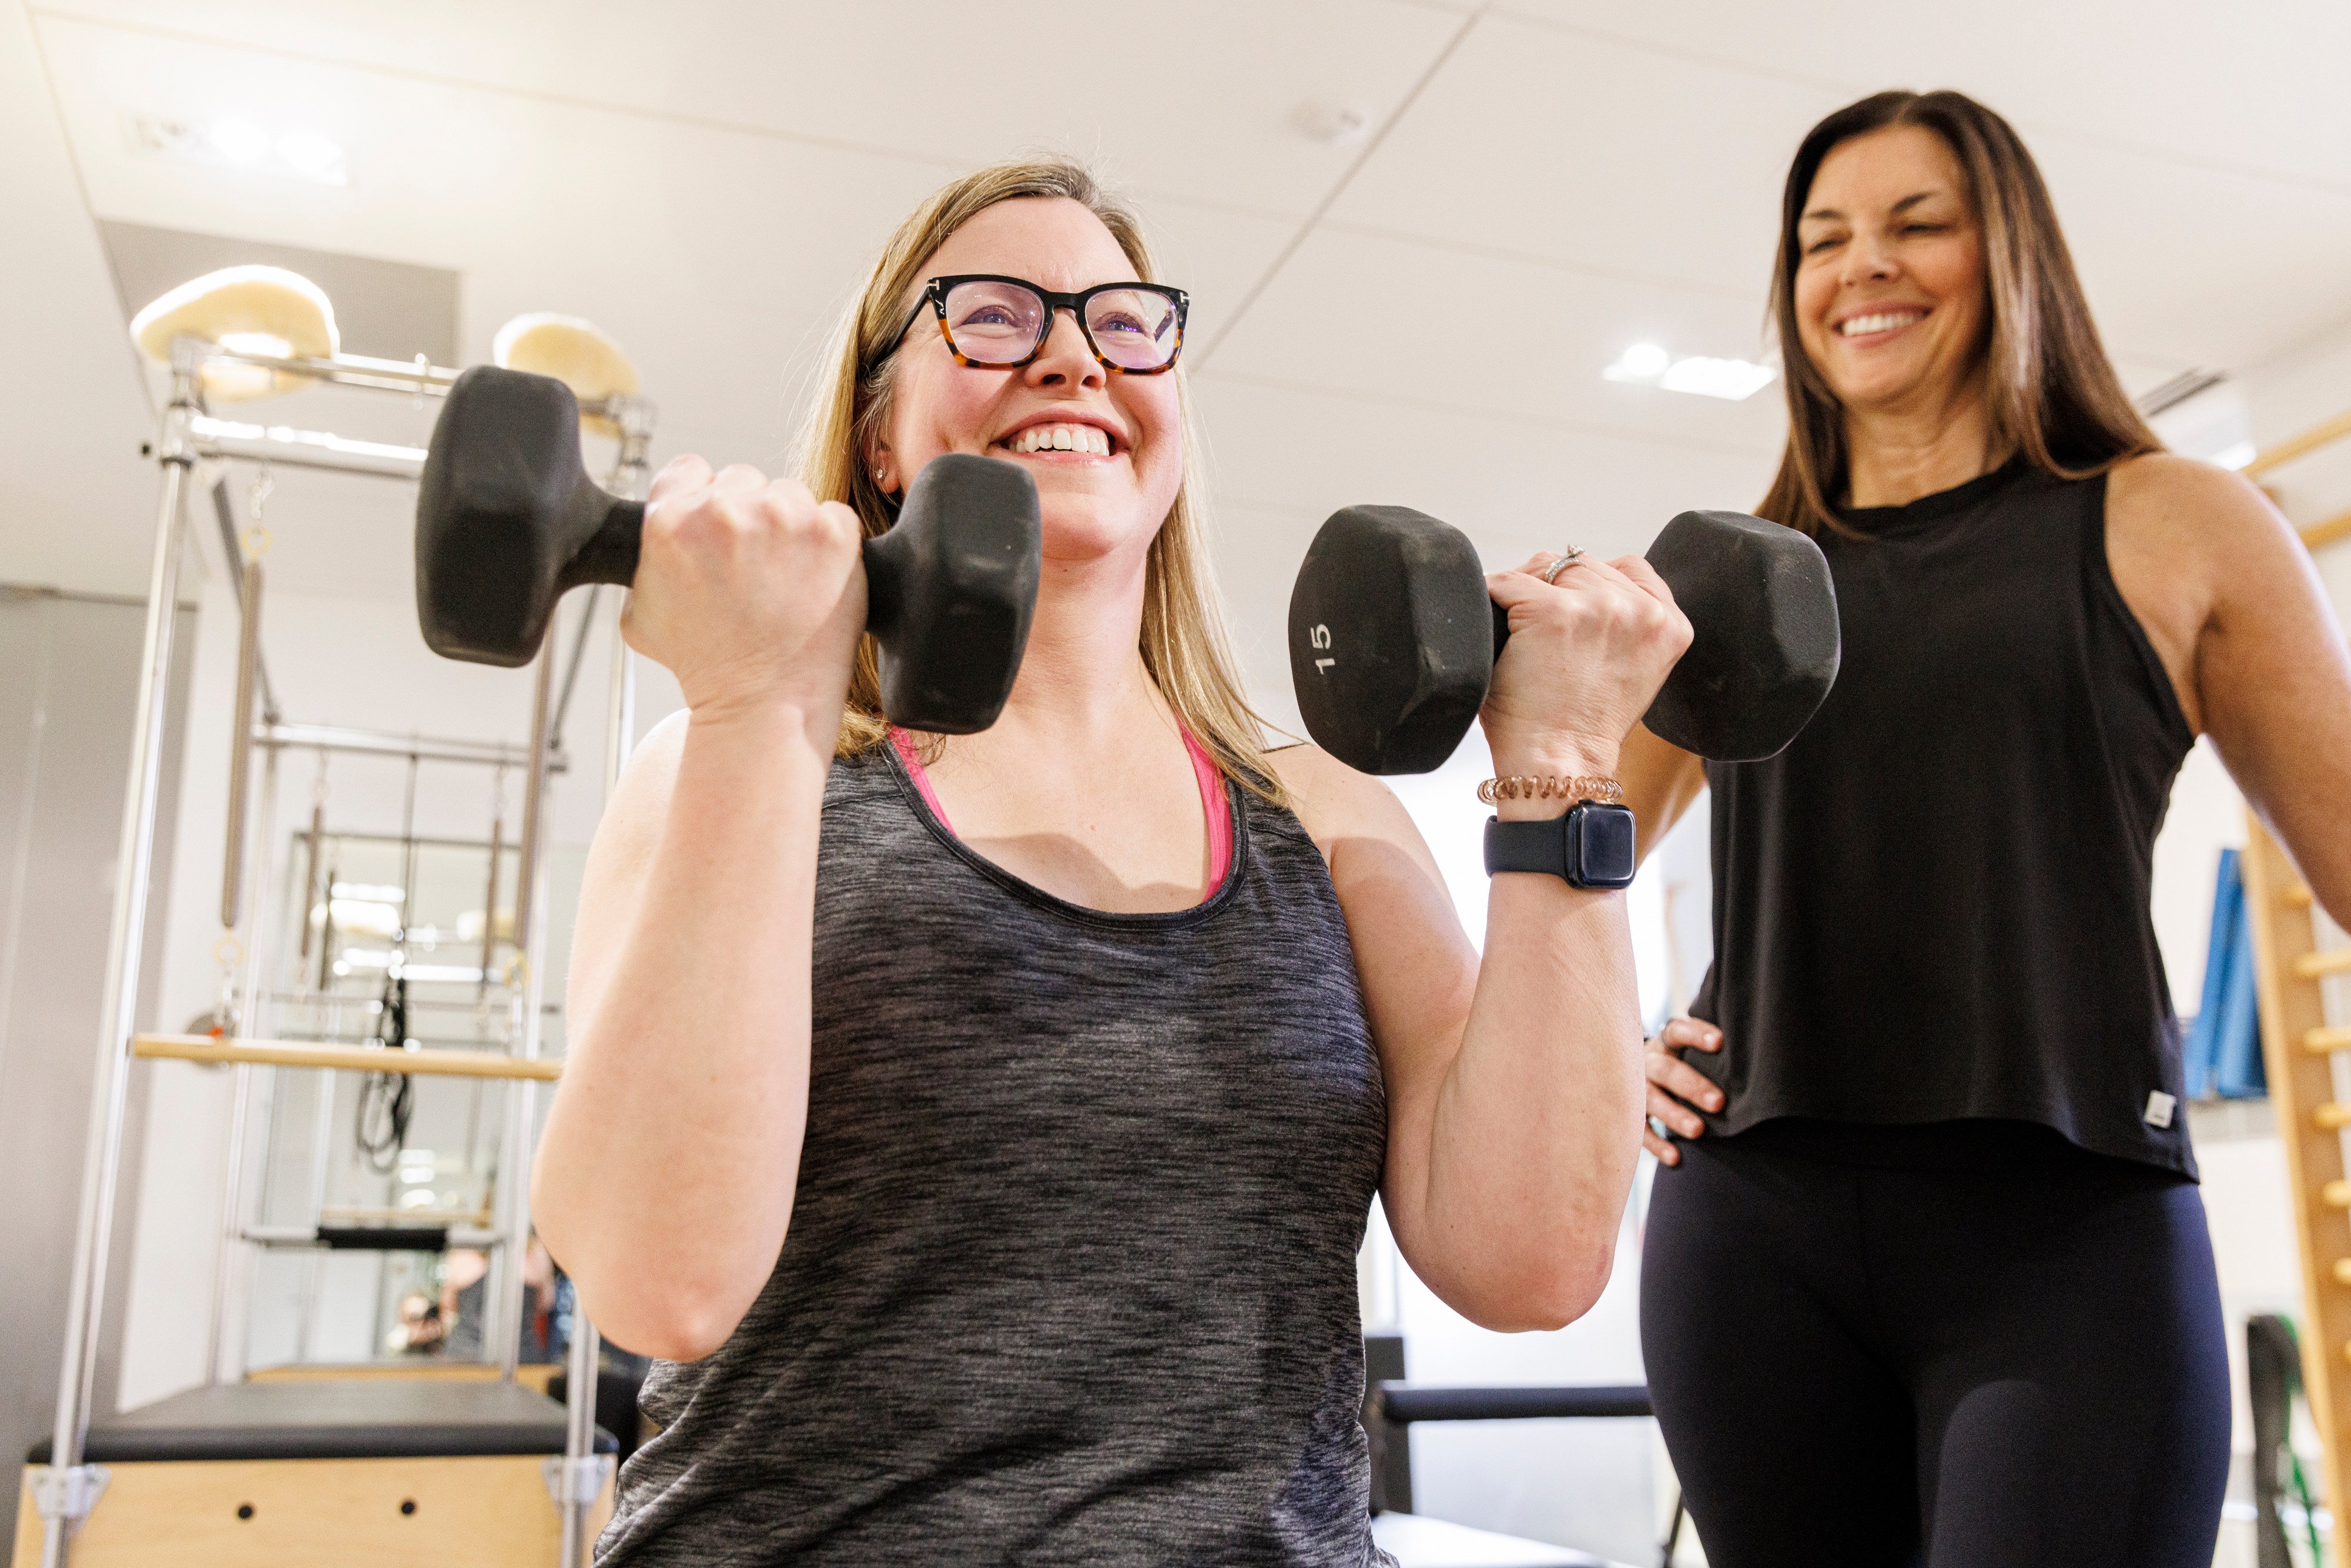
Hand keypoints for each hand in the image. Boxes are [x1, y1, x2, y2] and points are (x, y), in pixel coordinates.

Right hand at [622, 456, 866, 729]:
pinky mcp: (834, 533)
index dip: (701, 499)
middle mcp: (725, 510)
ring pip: (789, 494)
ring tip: (783, 580)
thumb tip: (662, 530)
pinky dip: (829, 543)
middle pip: (741, 480)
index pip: (689, 469)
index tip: (716, 533)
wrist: (762, 704)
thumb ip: (647, 558)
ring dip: (789, 526)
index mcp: (671, 520)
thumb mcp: (639, 613)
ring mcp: (784, 517)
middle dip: (746, 515)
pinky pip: (834, 516)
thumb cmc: (702, 665)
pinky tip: (813, 581)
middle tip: (752, 567)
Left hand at [1480, 553, 1690, 799]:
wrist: (1558, 763)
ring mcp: (1598, 607)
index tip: (1570, 614)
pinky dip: (1493, 599)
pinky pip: (1507, 582)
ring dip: (1524, 590)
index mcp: (1669, 624)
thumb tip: (1590, 587)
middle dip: (1552, 586)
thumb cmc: (1582, 726)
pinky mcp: (1553, 611)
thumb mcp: (1632, 668)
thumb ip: (1628, 624)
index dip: (1589, 586)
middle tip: (1533, 630)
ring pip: (1546, 566)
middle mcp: (1641, 610)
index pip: (1628, 567)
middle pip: (1581, 564)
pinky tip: (1496, 630)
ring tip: (1518, 632)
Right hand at [1641, 1017, 1722, 1166]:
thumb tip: (1756, 1054)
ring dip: (1674, 1115)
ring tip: (1698, 1131)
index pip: (1678, 1031)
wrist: (1636, 1072)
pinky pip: (1640, 1129)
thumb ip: (1713, 1051)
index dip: (1697, 1035)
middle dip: (1692, 1086)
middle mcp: (1647, 1062)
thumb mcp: (1689, 1048)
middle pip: (1666, 1070)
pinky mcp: (1630, 1113)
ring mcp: (1636, 1088)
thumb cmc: (1681, 1061)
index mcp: (1665, 1042)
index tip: (1720, 1043)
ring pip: (1651, 1100)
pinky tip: (1676, 1158)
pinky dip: (1657, 1145)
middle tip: (1719, 1103)